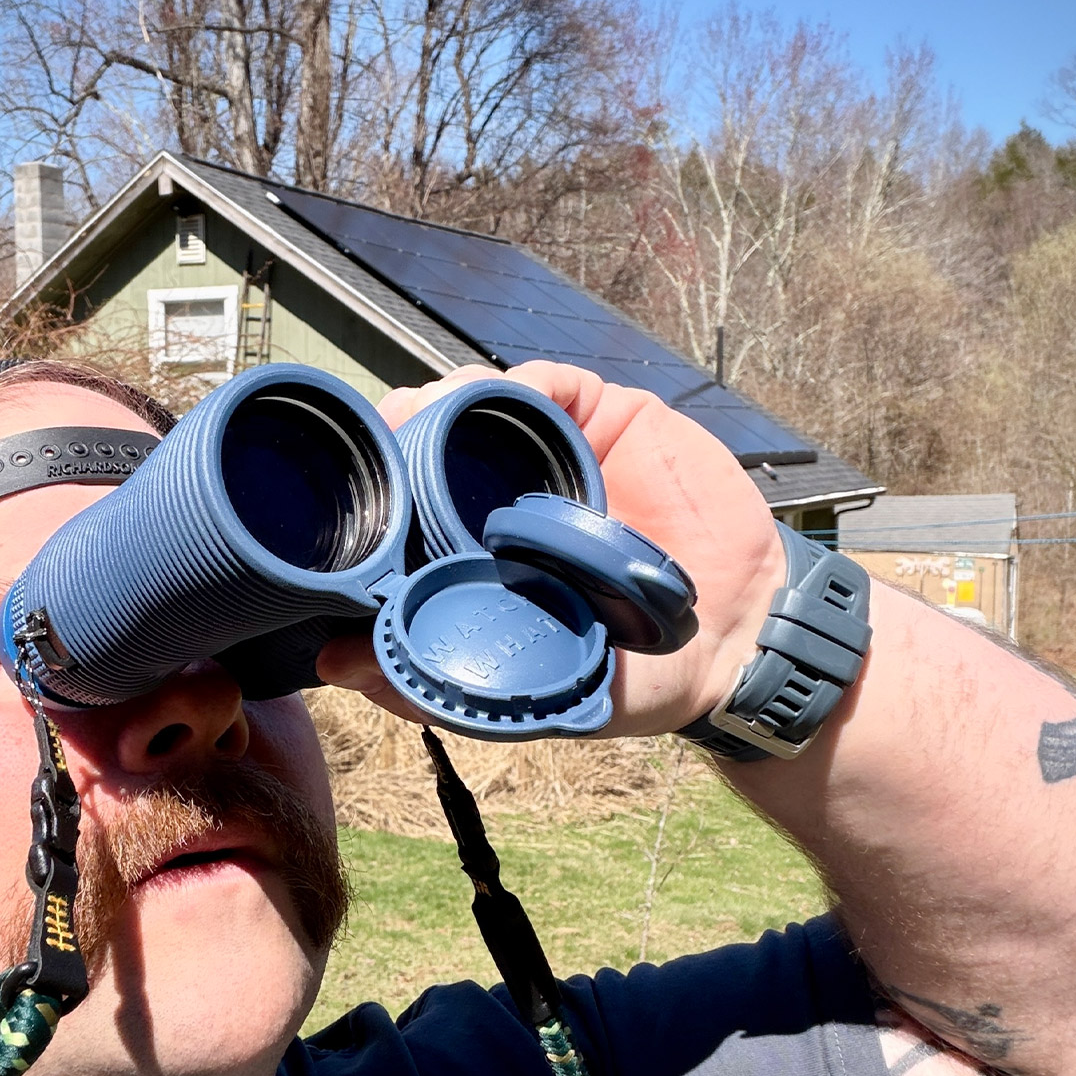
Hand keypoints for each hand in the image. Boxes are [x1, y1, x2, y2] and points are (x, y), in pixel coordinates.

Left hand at [313, 361, 784, 738]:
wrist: (742, 641)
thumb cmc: (634, 673)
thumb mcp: (532, 692)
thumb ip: (439, 684)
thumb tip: (335, 667)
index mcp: (473, 556)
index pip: (399, 507)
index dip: (364, 490)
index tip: (333, 492)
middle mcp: (504, 498)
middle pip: (426, 440)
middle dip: (390, 429)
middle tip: (371, 438)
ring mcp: (556, 455)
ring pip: (477, 402)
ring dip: (440, 398)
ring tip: (417, 412)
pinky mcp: (608, 421)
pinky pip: (552, 384)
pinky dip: (519, 383)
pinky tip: (499, 398)